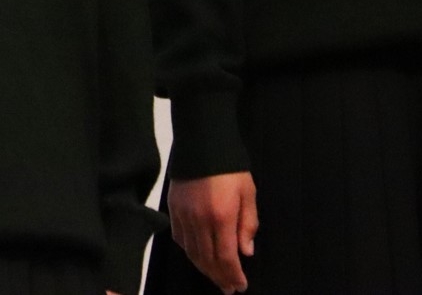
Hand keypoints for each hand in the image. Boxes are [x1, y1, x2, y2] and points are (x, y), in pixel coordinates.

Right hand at [168, 172, 257, 293]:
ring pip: (192, 252)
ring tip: (215, 277)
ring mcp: (183, 215)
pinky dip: (189, 252)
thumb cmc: (230, 168)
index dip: (233, 275)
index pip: (226, 257)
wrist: (202, 142)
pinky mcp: (173, 208)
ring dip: (204, 268)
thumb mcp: (248, 193)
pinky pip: (179, 238)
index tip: (240, 286)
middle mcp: (199, 220)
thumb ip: (248, 224)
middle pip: (207, 259)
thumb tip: (246, 252)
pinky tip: (197, 255)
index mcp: (221, 216)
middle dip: (219, 277)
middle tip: (228, 288)